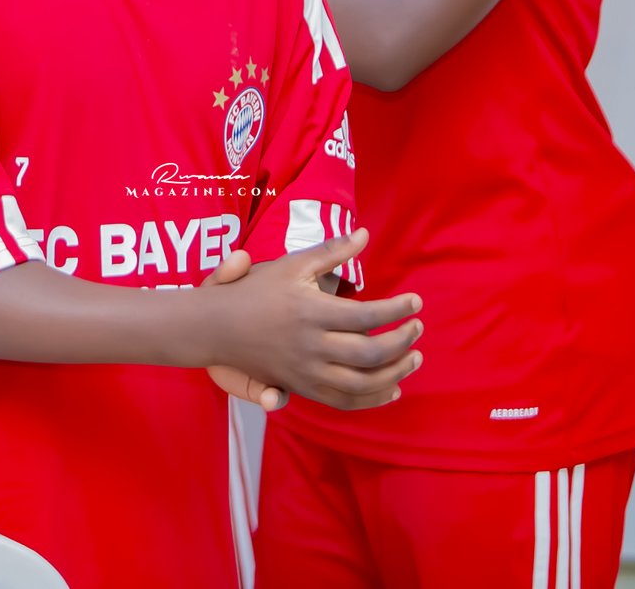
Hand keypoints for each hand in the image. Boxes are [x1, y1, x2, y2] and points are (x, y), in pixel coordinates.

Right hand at [210, 229, 421, 411]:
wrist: (216, 327)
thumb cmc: (256, 290)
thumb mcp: (292, 264)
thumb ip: (331, 251)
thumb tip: (365, 234)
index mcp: (311, 311)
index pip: (368, 315)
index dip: (398, 310)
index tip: (416, 302)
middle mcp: (311, 346)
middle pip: (371, 353)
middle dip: (403, 342)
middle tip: (418, 329)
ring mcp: (306, 371)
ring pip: (362, 383)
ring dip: (396, 373)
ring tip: (414, 358)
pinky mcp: (301, 387)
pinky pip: (343, 401)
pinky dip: (372, 399)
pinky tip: (392, 388)